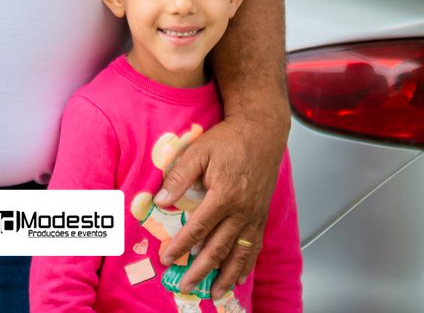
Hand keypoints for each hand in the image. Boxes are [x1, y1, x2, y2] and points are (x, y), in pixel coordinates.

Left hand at [153, 113, 285, 293]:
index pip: (199, 228)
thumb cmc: (229, 139)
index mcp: (225, 195)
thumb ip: (179, 177)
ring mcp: (255, 215)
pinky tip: (238, 276)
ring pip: (240, 253)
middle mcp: (243, 210)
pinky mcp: (262, 215)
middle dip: (201, 269)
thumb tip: (160, 201)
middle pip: (219, 247)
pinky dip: (246, 264)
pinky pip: (255, 246)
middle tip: (185, 284)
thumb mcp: (199, 151)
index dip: (181, 246)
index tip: (167, 259)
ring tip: (214, 292)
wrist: (262, 132)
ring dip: (227, 275)